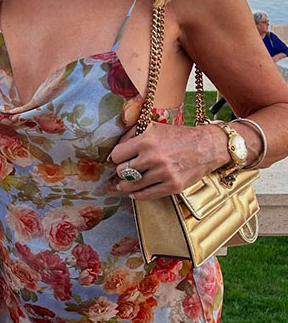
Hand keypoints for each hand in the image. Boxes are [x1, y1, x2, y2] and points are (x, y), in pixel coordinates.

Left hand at [110, 121, 227, 200]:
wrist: (207, 146)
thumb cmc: (178, 136)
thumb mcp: (154, 127)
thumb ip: (132, 134)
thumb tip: (116, 147)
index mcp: (147, 140)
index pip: (117, 155)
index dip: (117, 157)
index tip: (120, 159)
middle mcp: (154, 157)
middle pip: (122, 171)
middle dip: (122, 171)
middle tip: (124, 170)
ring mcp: (164, 173)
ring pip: (133, 185)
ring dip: (126, 185)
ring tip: (124, 184)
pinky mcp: (173, 186)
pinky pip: (147, 195)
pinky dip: (138, 195)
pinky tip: (134, 192)